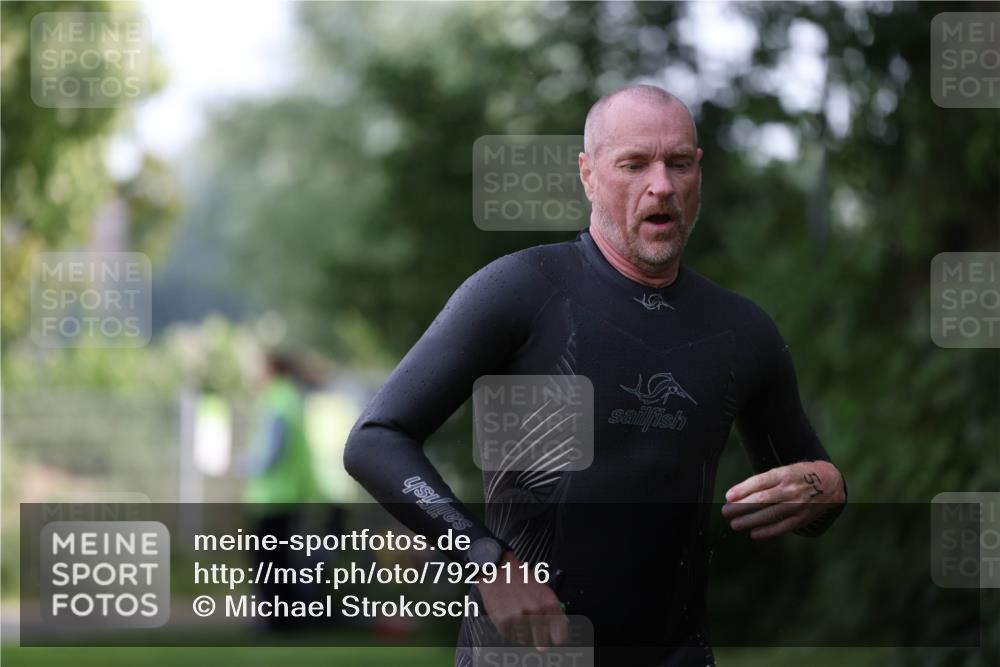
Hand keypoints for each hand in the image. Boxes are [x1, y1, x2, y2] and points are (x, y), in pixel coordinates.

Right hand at [476, 551, 567, 650]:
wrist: (499, 570)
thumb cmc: (522, 579)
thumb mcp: (543, 590)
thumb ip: (552, 611)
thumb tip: (560, 629)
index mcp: (550, 605)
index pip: (560, 638)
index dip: (555, 642)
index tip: (552, 642)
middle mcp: (536, 612)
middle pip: (543, 644)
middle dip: (538, 640)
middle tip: (533, 632)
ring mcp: (520, 617)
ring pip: (525, 641)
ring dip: (522, 633)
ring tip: (518, 617)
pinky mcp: (504, 621)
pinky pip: (510, 636)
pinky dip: (509, 630)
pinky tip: (509, 615)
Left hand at [722, 460, 845, 539]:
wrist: (830, 482)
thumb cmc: (798, 476)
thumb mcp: (783, 470)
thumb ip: (764, 482)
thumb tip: (738, 495)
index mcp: (784, 474)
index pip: (760, 482)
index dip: (743, 489)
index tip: (728, 496)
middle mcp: (791, 490)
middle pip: (763, 500)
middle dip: (742, 507)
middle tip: (726, 512)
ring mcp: (798, 505)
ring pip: (771, 515)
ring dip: (751, 521)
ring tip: (735, 524)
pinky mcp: (802, 518)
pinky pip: (783, 527)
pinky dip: (768, 532)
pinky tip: (754, 534)